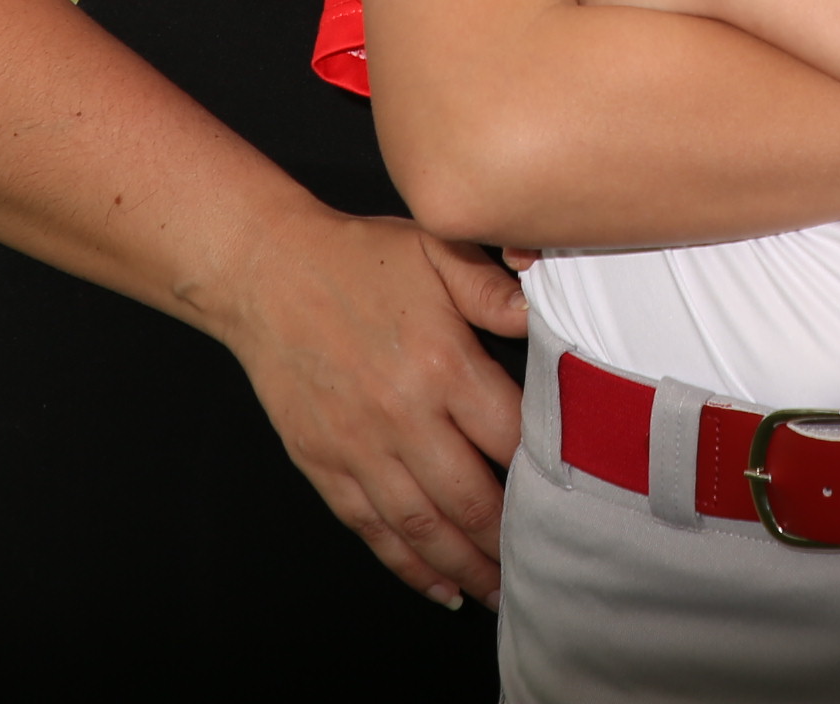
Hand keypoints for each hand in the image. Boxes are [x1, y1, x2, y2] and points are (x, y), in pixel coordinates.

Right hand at [212, 205, 527, 608]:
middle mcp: (403, 417)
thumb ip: (495, 289)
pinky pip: (372, 529)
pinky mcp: (325, 465)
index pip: (510, 438)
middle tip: (546, 561)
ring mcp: (359, 448)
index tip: (573, 495)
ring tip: (503, 592)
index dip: (546, 471)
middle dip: (511, 539)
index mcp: (442, 365)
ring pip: (424, 529)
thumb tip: (544, 318)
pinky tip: (440, 588)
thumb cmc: (358, 259)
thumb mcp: (436, 249)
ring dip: (467, 567)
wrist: (265, 273)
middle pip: (472, 499)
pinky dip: (408, 567)